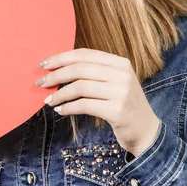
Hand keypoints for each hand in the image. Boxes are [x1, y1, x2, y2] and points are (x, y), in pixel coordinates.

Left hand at [37, 48, 160, 157]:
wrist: (146, 131)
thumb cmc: (123, 105)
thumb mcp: (114, 83)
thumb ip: (93, 73)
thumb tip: (57, 69)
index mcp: (120, 63)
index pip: (85, 54)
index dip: (61, 57)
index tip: (43, 64)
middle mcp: (122, 74)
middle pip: (80, 69)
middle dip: (56, 75)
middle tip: (40, 82)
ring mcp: (121, 92)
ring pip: (80, 86)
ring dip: (59, 94)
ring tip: (48, 101)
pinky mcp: (117, 111)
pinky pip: (84, 105)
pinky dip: (68, 107)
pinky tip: (60, 110)